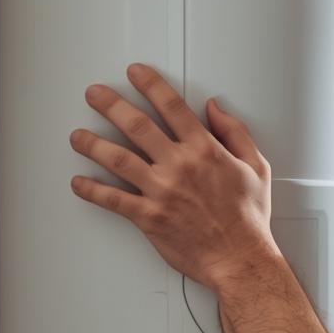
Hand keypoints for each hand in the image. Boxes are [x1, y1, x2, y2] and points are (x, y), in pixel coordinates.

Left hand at [69, 63, 276, 291]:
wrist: (240, 259)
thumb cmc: (248, 219)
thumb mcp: (256, 167)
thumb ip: (235, 133)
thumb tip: (215, 109)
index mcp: (204, 151)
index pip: (171, 107)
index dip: (150, 85)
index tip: (135, 73)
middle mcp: (179, 166)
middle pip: (136, 125)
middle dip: (110, 105)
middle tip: (94, 94)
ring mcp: (161, 191)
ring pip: (117, 158)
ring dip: (92, 144)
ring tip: (77, 135)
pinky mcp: (149, 217)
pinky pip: (112, 199)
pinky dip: (91, 190)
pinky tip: (79, 182)